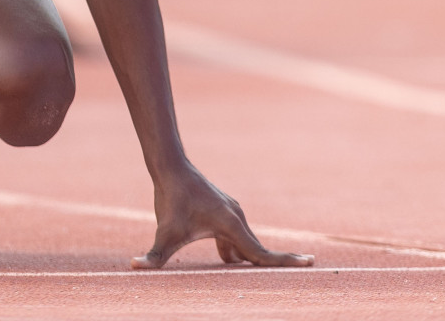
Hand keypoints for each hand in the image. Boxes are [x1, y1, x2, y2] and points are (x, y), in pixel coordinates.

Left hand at [131, 162, 312, 269]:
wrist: (170, 167)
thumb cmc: (170, 200)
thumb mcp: (164, 232)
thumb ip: (154, 255)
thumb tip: (135, 266)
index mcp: (231, 225)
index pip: (260, 252)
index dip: (283, 262)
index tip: (309, 262)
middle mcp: (236, 218)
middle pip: (257, 250)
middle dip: (274, 264)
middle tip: (305, 269)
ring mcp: (230, 213)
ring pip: (244, 243)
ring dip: (250, 259)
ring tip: (262, 277)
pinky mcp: (221, 211)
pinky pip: (234, 235)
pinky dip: (235, 249)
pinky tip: (228, 260)